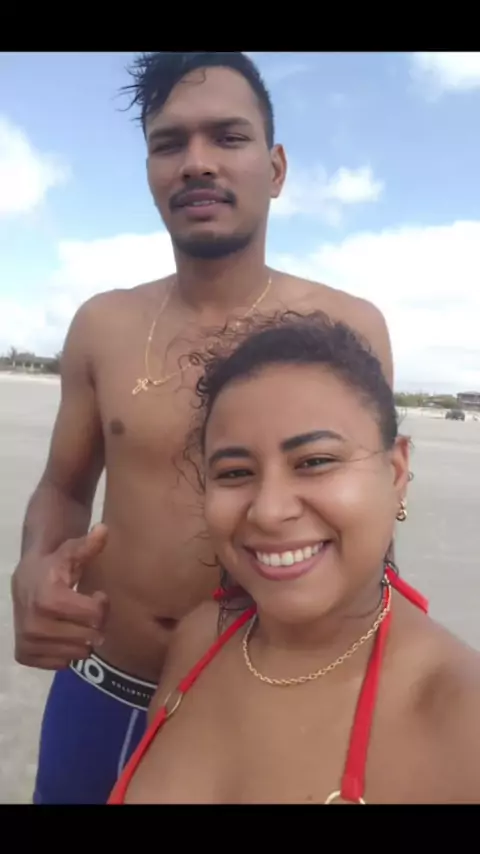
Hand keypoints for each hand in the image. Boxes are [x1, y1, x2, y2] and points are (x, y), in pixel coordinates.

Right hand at [11, 524, 108, 669]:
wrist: (26, 578)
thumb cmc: (54, 564)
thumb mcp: (71, 552)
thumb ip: (88, 545)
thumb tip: (103, 530)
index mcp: (47, 599)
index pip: (95, 617)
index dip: (101, 605)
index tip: (96, 594)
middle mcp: (34, 624)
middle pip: (88, 638)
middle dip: (94, 624)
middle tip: (86, 609)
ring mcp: (27, 642)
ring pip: (78, 655)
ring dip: (82, 639)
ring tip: (75, 620)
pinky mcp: (24, 655)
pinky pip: (61, 664)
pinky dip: (66, 651)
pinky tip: (62, 632)